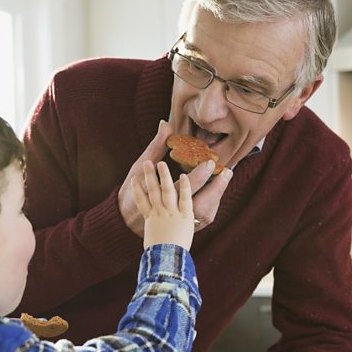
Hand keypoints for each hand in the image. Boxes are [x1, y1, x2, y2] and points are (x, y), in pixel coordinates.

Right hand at [118, 121, 232, 235]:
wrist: (125, 222)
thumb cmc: (132, 190)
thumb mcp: (140, 167)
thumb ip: (155, 146)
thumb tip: (165, 123)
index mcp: (155, 198)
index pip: (179, 188)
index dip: (196, 176)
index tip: (208, 162)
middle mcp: (167, 213)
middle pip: (195, 203)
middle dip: (213, 187)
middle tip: (226, 170)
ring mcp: (176, 223)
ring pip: (201, 213)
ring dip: (215, 196)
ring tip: (225, 177)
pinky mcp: (182, 227)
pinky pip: (202, 220)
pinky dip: (211, 204)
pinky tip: (217, 190)